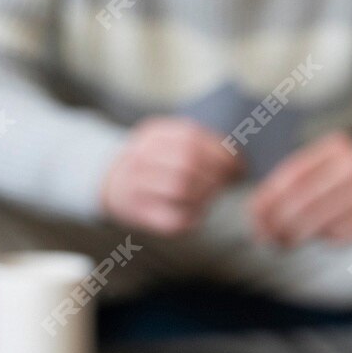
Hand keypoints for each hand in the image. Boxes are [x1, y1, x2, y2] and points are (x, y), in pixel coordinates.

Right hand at [99, 115, 243, 235]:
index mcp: (152, 134)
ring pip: (179, 189)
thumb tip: (238, 160)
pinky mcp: (137, 212)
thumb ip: (199, 144)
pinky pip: (171, 218)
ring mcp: (135, 185)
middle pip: (187, 163)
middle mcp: (140, 157)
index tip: (238, 165)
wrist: (113, 183)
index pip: (191, 139)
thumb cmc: (157, 162)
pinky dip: (192, 216)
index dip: (220, 154)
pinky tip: (198, 212)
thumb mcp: (170, 140)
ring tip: (213, 194)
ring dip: (206, 194)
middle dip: (216, 174)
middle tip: (227, 181)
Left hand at [246, 132, 351, 246]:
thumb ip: (294, 181)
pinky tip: (314, 237)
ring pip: (321, 220)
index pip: (293, 175)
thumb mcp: (326, 163)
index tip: (253, 215)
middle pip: (305, 200)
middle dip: (278, 221)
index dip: (269, 198)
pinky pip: (340, 233)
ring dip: (296, 235)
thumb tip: (257, 212)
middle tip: (262, 235)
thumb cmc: (348, 174)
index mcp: (336, 147)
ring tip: (281, 242)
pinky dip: (323, 238)